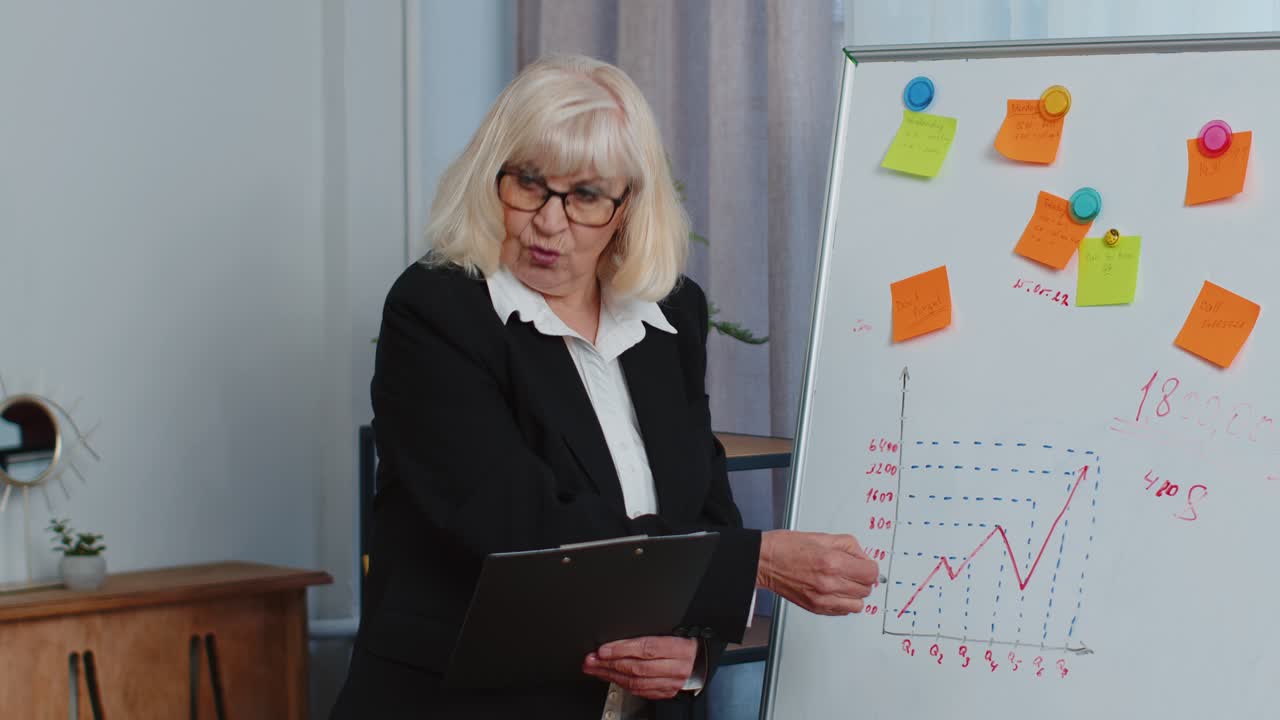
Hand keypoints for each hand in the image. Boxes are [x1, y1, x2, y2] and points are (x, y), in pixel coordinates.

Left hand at [582, 636, 697, 699]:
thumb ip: (649, 632)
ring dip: (611, 676)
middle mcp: (676, 667)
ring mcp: (672, 682)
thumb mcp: (674, 628)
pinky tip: (612, 678)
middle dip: (609, 664)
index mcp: (678, 647)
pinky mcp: (668, 692)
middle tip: (591, 660)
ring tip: (595, 669)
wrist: (705, 658)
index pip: (645, 648)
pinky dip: (623, 685)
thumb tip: (619, 637)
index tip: (602, 649)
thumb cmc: (687, 640)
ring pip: (637, 682)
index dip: (621, 649)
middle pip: (637, 668)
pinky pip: (642, 691)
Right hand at [756, 530, 878, 615]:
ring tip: (843, 583)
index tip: (864, 565)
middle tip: (851, 570)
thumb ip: (850, 546)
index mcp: (833, 562)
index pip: (871, 573)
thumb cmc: (788, 547)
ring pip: (858, 605)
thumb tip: (864, 558)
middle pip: (866, 590)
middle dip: (862, 579)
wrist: (765, 562)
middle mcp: (830, 583)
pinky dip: (843, 602)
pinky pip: (843, 612)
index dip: (870, 567)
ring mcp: (823, 599)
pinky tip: (833, 590)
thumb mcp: (823, 537)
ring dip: (855, 594)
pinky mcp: (816, 608)